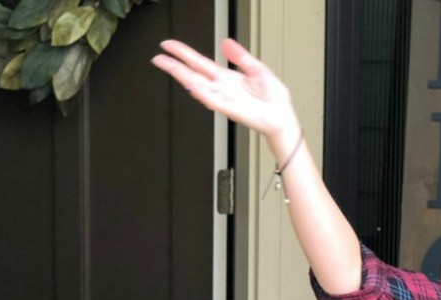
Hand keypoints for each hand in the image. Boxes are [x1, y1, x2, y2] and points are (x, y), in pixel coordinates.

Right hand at [152, 39, 298, 141]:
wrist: (281, 117)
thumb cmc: (273, 99)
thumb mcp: (258, 69)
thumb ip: (241, 56)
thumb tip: (226, 42)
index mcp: (226, 78)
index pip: (200, 62)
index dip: (184, 54)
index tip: (169, 46)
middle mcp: (221, 88)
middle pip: (193, 74)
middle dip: (175, 65)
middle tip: (159, 57)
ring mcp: (224, 99)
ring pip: (198, 86)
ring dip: (182, 76)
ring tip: (169, 66)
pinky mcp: (230, 109)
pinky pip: (212, 101)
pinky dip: (202, 93)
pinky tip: (192, 85)